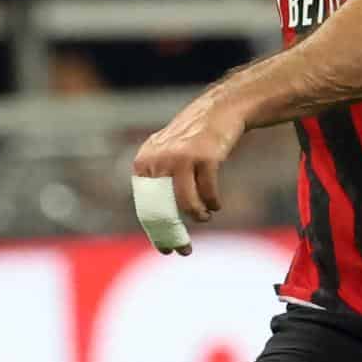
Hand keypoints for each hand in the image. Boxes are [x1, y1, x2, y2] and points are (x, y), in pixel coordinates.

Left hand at [131, 88, 246, 251]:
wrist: (217, 112)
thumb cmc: (190, 142)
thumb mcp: (164, 157)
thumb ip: (157, 185)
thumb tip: (159, 229)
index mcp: (144, 162)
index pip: (146, 206)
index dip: (155, 232)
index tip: (166, 248)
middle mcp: (158, 159)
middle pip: (163, 209)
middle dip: (174, 234)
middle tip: (184, 249)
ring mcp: (181, 157)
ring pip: (186, 203)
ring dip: (197, 216)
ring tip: (204, 216)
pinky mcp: (205, 156)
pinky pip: (208, 193)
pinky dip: (212, 203)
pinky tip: (215, 204)